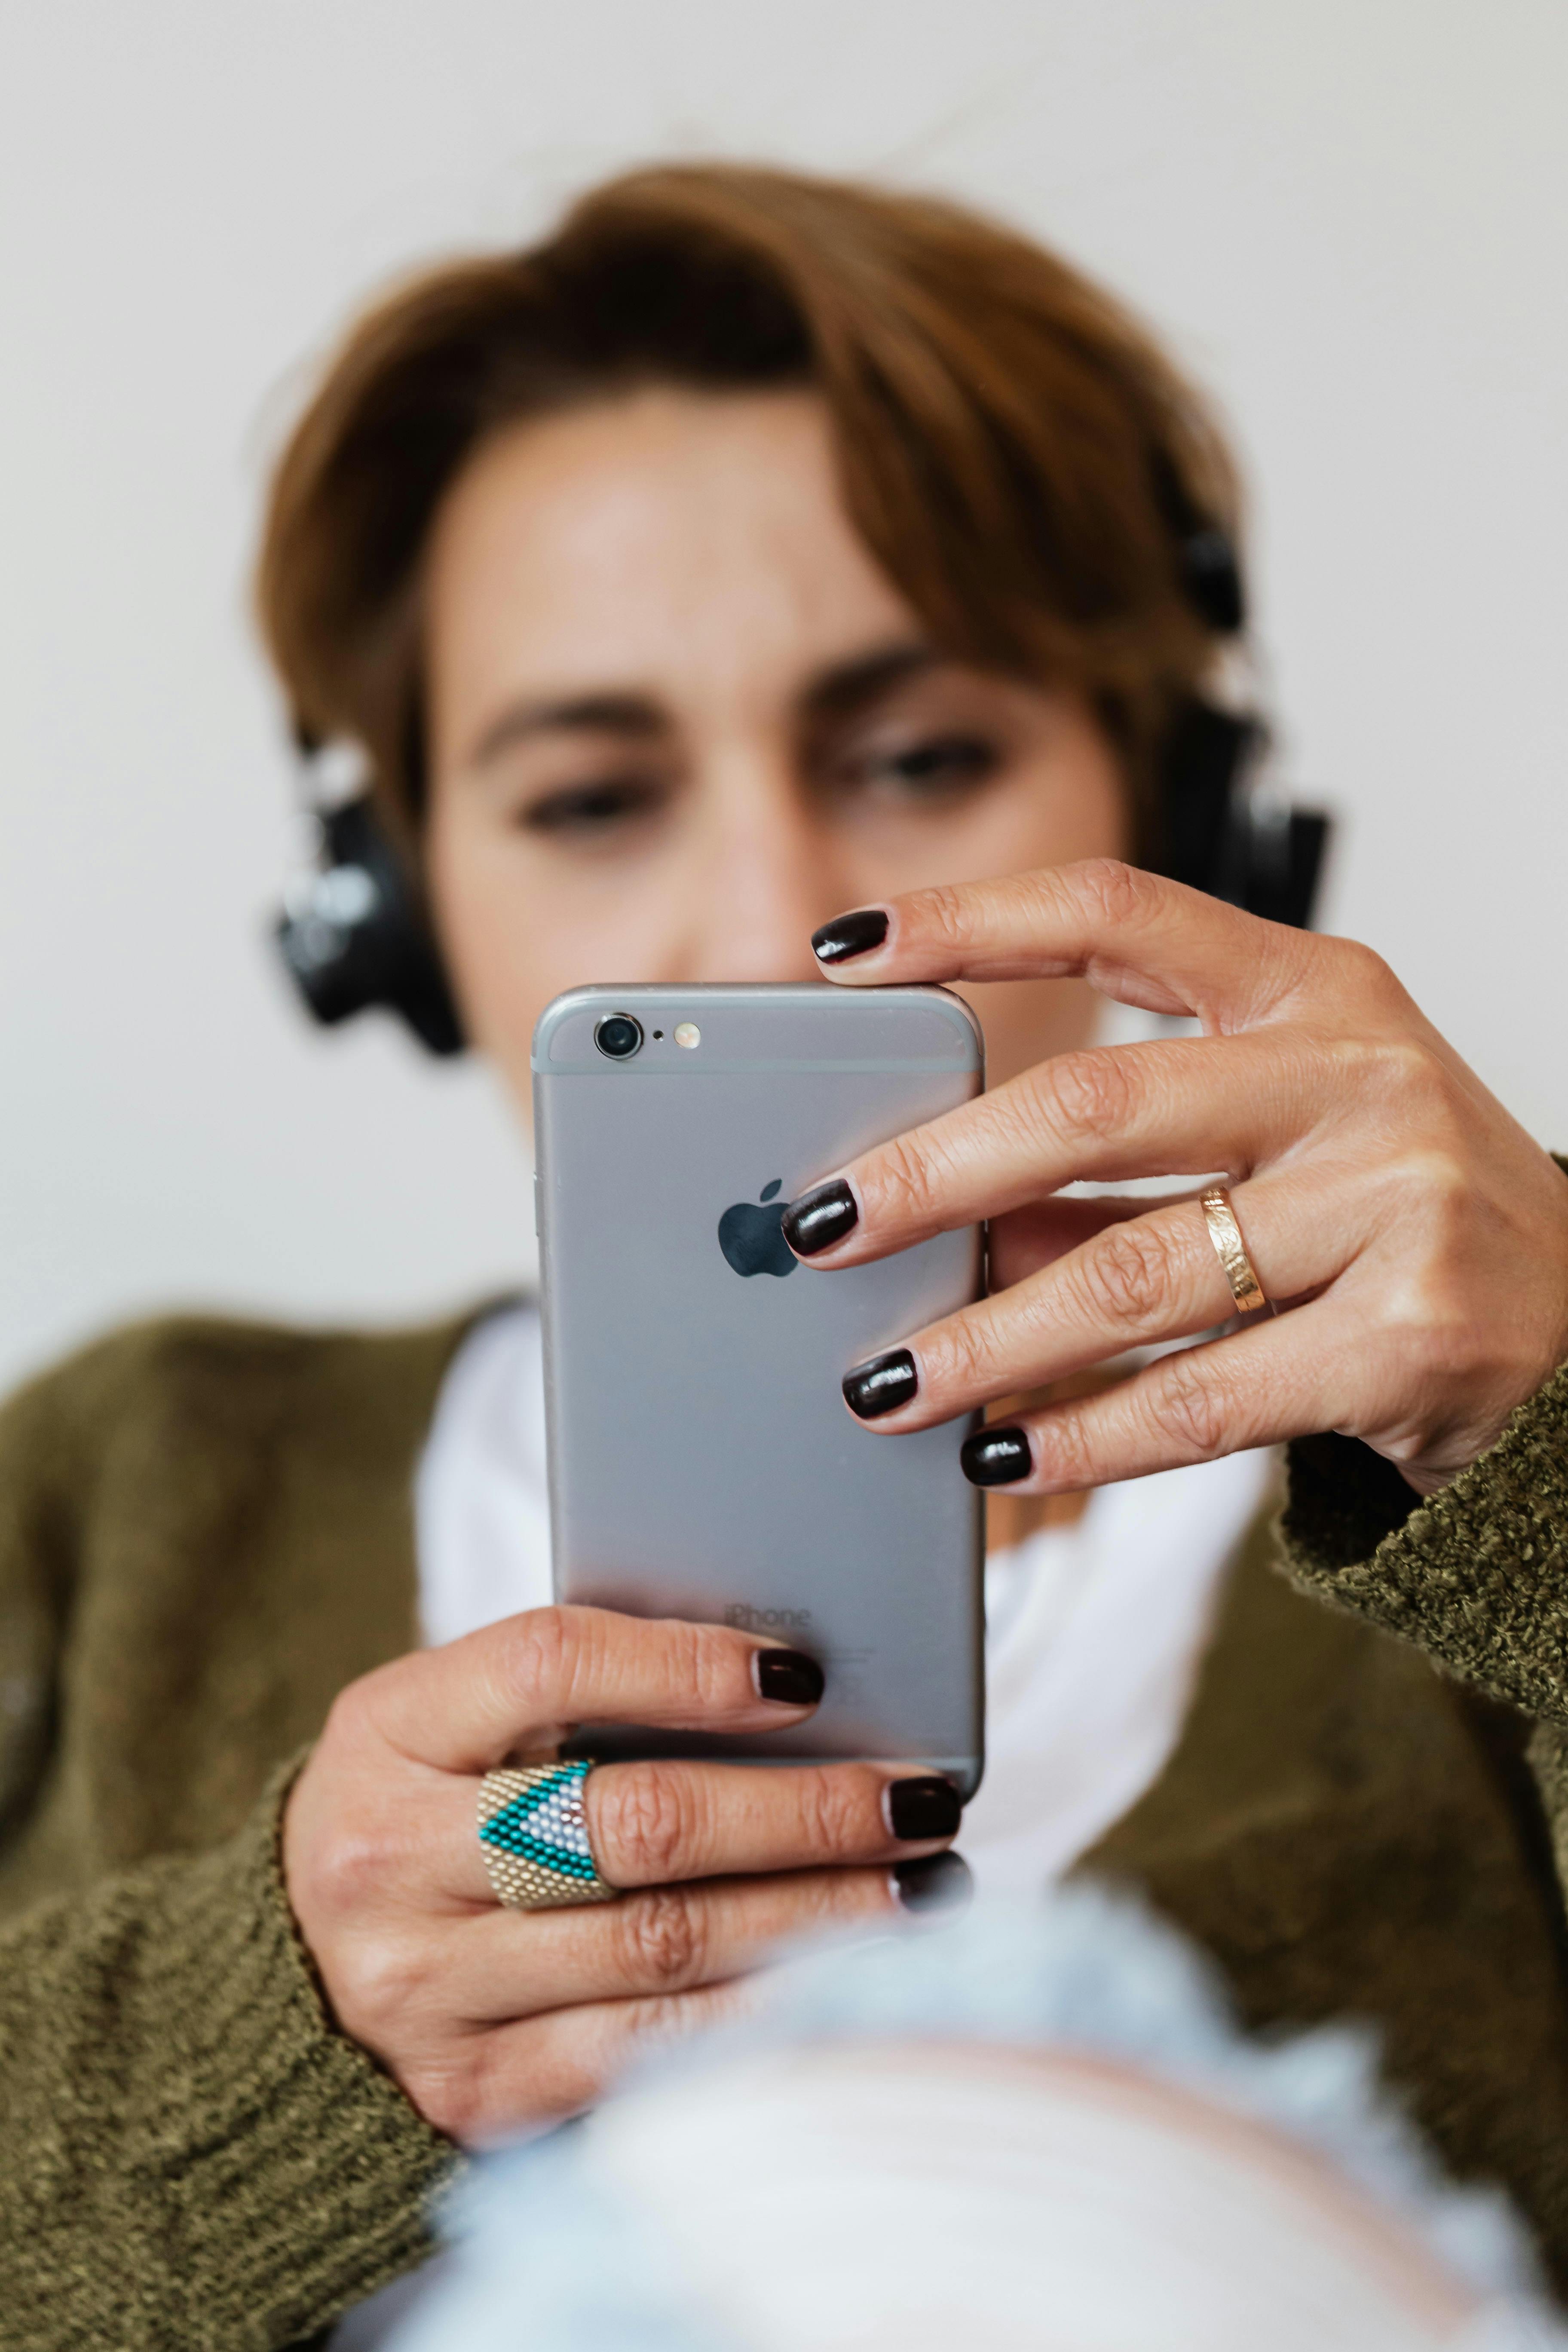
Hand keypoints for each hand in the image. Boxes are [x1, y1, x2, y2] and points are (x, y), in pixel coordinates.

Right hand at [283, 1606, 960, 2143]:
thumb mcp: (454, 1719)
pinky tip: (844, 1983)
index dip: (684, 1664)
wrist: (292, 1965)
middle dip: (799, 1812)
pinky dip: (760, 2013)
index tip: (805, 1672)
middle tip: (915, 1796)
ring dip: (812, 1917)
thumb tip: (787, 1682)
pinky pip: (645, 2051)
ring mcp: (426, 1991)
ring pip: (660, 1948)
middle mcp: (392, 1863)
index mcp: (387, 1732)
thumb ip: (581, 1690)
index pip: (549, 1663)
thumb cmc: (427, 1804)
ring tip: (916, 1887)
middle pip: (631, 1824)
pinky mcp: (471, 2091)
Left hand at [787, 860, 1567, 1497]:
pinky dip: (1082, 1439)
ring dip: (986, 1341)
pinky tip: (1002, 1460)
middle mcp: (1360, 1073)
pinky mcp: (1413, 1335)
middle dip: (933, 1173)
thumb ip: (1115, 1161)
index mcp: (1316, 989)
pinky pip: (1200, 1398)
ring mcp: (1398, 1199)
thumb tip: (933, 1204)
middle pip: (1096, 1106)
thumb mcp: (1276, 1144)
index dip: (970, 920)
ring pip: (1132, 1274)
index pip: (1117, 909)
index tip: (846, 948)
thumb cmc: (1399, 1224)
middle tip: (822, 1228)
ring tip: (886, 1383)